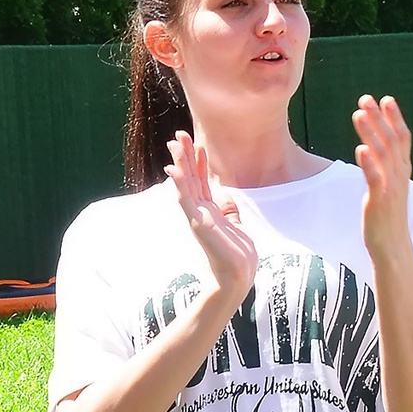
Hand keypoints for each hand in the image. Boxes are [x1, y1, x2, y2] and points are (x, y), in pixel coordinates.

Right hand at [167, 130, 257, 305]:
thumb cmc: (238, 256)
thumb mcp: (237, 226)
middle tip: (178, 135)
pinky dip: (180, 184)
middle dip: (185, 156)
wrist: (238, 277)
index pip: (202, 181)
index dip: (199, 161)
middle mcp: (200, 211)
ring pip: (185, 185)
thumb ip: (229, 211)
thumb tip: (225, 196)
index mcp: (209, 211)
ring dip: (180, 164)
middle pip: (191, 178)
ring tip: (174, 145)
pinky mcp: (198, 224)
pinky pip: (186, 200)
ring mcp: (197, 217)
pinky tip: (174, 170)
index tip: (196, 143)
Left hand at [351, 95, 412, 262]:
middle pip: (391, 140)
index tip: (386, 99)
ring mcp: (391, 187)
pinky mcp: (380, 200)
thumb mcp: (390, 186)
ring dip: (370, 133)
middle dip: (379, 118)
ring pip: (382, 154)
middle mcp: (399, 175)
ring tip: (358, 114)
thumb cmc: (388, 216)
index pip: (402, 138)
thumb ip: (386, 167)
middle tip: (366, 98)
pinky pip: (374, 178)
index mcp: (402, 170)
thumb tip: (375, 149)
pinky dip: (369, 162)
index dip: (395, 118)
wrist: (393, 247)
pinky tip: (360, 149)